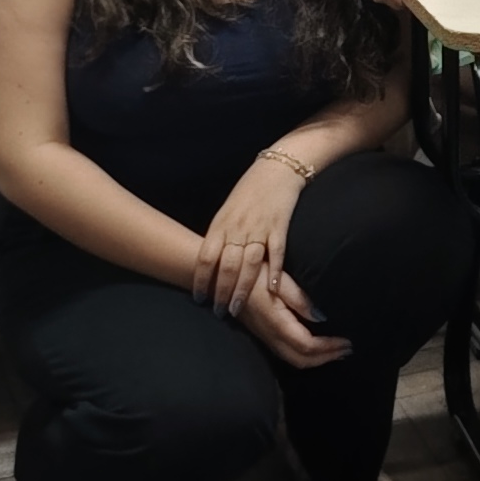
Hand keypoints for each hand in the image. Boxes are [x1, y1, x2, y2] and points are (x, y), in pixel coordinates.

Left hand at [194, 150, 308, 312]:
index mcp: (221, 224)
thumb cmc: (249, 190)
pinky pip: (277, 253)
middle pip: (227, 266)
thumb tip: (210, 261)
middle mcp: (238, 229)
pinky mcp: (280, 227)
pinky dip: (275, 272)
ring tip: (237, 308)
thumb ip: (220, 235)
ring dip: (243, 289)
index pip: (206, 258)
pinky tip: (272, 289)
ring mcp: (260, 228)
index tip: (199, 298)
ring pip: (249, 265)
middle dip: (221, 292)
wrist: (277, 168)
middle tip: (219, 312)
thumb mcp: (227, 210)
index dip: (201, 280)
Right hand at [238, 271, 346, 369]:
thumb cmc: (251, 273)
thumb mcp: (278, 278)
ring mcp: (265, 337)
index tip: (348, 342)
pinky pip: (287, 353)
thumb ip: (299, 299)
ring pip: (293, 359)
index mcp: (276, 323)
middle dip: (326, 358)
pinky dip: (305, 354)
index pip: (307, 346)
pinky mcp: (263, 334)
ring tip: (336, 351)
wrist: (222, 278)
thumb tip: (321, 316)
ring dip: (317, 359)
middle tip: (348, 350)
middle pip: (301, 360)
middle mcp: (270, 336)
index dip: (329, 347)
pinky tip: (316, 346)